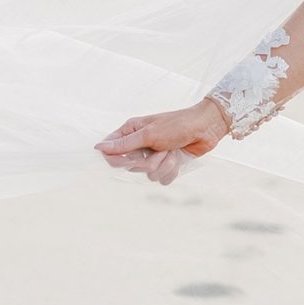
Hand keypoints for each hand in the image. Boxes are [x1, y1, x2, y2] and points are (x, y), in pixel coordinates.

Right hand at [96, 98, 227, 184]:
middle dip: (148, 161)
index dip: (117, 160)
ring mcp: (153, 156)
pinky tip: (178, 158)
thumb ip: (123, 144)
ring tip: (172, 151)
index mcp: (131, 132)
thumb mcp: (148, 134)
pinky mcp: (166, 165)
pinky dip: (172, 170)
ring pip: (148, 175)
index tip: (129, 160)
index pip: (111, 152)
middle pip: (131, 167)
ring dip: (163, 165)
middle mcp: (140, 145)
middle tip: (160, 148)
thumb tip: (99, 147)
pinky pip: (162, 179)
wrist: (205, 129)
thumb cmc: (177, 125)